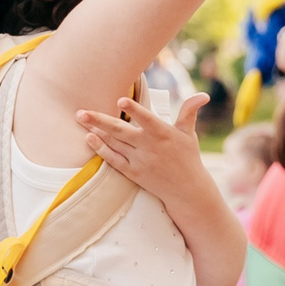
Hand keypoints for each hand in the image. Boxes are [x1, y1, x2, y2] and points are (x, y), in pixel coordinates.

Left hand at [76, 92, 210, 199]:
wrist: (186, 190)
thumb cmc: (188, 157)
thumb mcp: (189, 134)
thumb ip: (189, 112)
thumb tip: (203, 95)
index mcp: (162, 133)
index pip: (146, 119)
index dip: (134, 109)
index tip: (120, 100)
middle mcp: (149, 146)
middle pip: (120, 131)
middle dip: (99, 120)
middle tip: (81, 112)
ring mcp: (139, 160)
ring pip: (113, 143)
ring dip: (96, 131)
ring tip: (81, 119)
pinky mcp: (133, 173)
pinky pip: (113, 160)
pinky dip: (101, 149)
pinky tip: (89, 138)